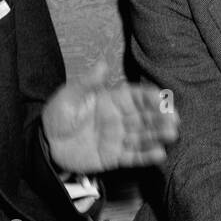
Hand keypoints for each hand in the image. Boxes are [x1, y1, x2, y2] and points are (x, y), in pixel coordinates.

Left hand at [41, 60, 178, 173]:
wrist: (45, 143)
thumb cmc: (58, 115)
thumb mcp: (69, 96)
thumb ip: (87, 83)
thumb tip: (103, 64)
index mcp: (111, 100)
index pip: (136, 98)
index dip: (152, 99)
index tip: (165, 100)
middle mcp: (119, 118)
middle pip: (145, 117)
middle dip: (161, 118)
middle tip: (174, 122)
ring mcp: (118, 138)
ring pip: (142, 136)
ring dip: (158, 136)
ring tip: (171, 136)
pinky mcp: (113, 156)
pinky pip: (132, 156)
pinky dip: (146, 155)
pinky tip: (160, 154)